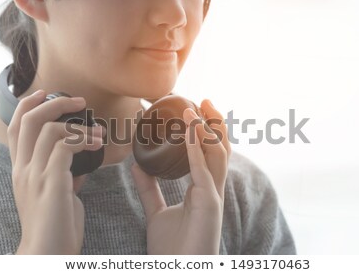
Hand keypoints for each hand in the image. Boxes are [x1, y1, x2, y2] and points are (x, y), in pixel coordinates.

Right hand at [7, 90, 104, 253]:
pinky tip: (97, 146)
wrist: (48, 254)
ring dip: (79, 126)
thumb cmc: (55, 226)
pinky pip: (66, 147)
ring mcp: (35, 175)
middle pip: (29, 120)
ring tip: (98, 134)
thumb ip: (63, 175)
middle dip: (55, 103)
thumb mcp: (56, 195)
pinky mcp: (51, 183)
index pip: (16, 127)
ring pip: (50, 130)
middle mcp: (23, 169)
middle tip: (80, 102)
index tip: (46, 94)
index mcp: (21, 170)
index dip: (28, 105)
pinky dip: (84, 140)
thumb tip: (78, 163)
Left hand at [132, 99, 230, 253]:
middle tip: (202, 99)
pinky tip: (189, 129)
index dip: (204, 131)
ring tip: (195, 107)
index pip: (209, 153)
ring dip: (207, 128)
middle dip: (214, 122)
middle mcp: (213, 189)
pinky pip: (204, 170)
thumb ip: (148, 188)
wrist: (177, 270)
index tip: (192, 109)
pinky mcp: (210, 204)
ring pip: (218, 154)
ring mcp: (214, 196)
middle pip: (220, 148)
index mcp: (204, 190)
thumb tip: (137, 165)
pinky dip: (196, 147)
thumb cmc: (171, 248)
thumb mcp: (156, 212)